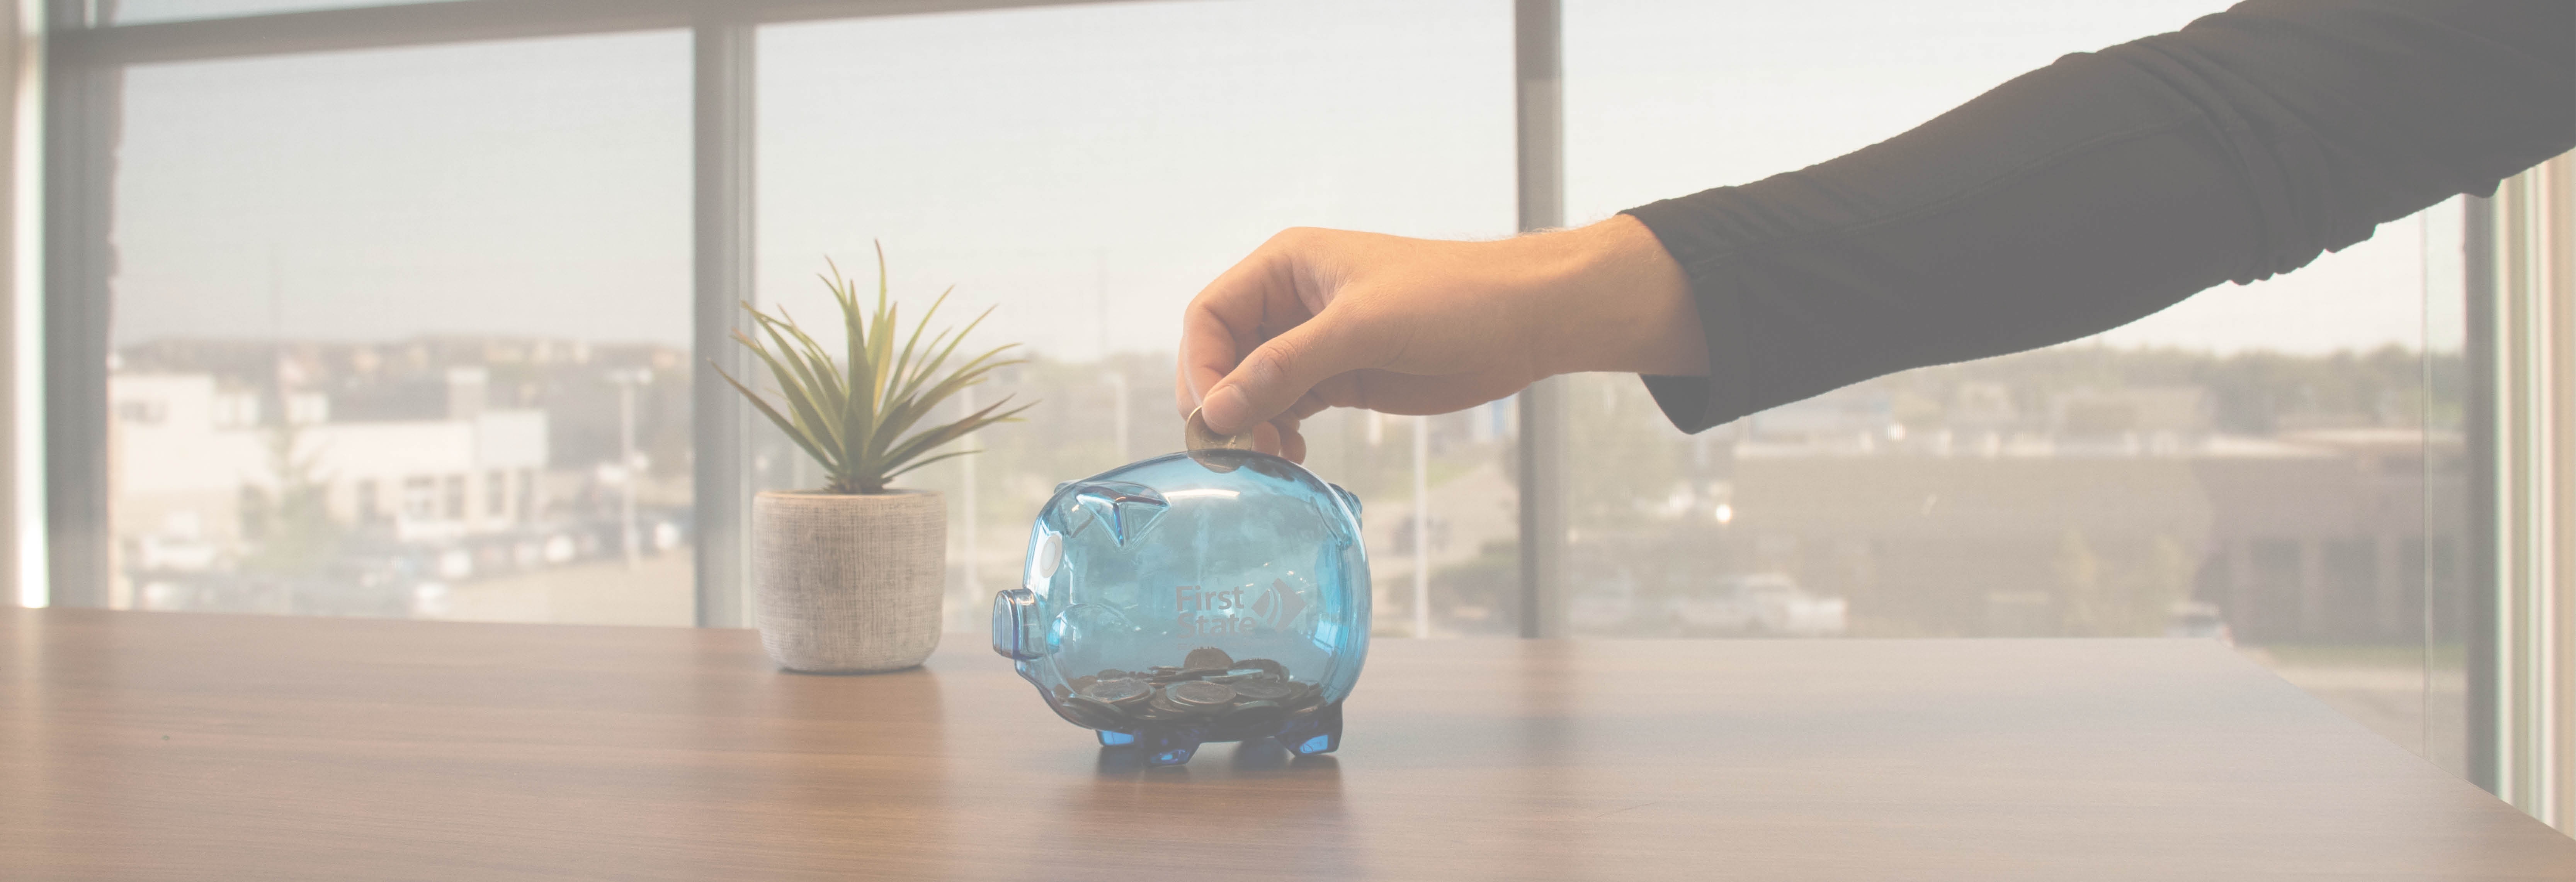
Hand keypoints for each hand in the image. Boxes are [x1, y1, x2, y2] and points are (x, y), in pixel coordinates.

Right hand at [1174, 215, 1705, 460]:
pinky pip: (1287, 408)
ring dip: (1251, 426)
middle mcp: (1292, 302)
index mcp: (1287, 266)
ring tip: (1271, 460)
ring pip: (1253, 388)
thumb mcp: (1363, 327)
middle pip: (1223, 355)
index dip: (1201, 366)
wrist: (1525, 320)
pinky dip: (1278, 434)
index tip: (1213, 416)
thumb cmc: (1453, 298)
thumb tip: (1218, 409)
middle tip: (1237, 450)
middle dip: (1223, 402)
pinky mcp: (1341, 377)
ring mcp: (1315, 342)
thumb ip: (1286, 366)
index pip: (1210, 314)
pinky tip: (1292, 457)